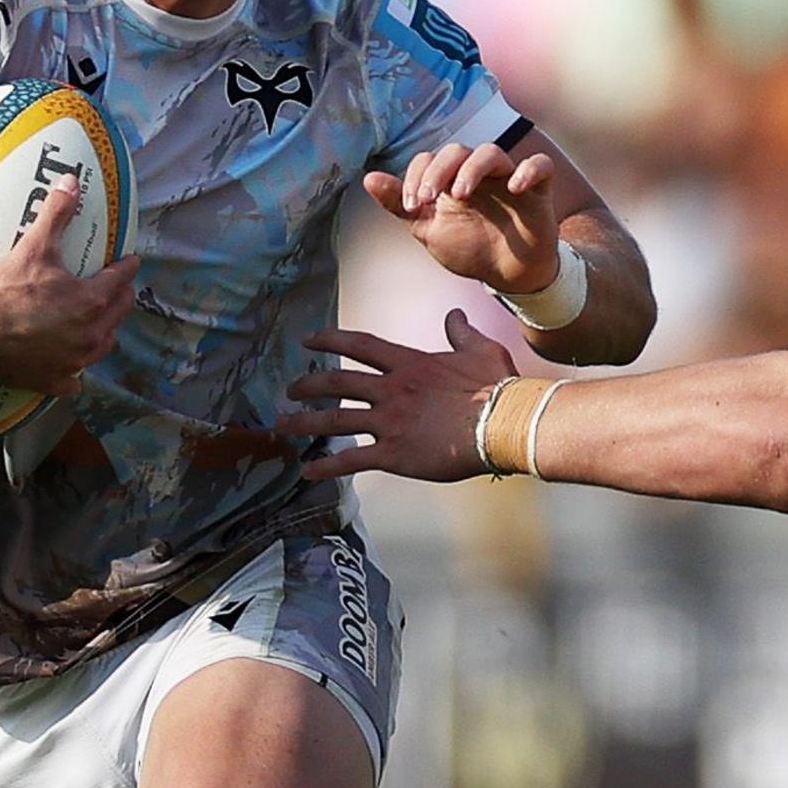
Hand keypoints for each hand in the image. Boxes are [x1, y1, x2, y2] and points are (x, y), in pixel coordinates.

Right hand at [0, 176, 134, 392]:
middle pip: (119, 313)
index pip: (120, 279)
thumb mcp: (34, 246)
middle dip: (120, 297)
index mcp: (93, 301)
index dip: (126, 266)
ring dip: (105, 331)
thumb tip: (71, 181)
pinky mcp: (55, 380)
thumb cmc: (7, 290)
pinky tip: (72, 369)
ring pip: (104, 346)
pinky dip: (74, 373)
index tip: (130, 260)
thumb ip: (56, 213)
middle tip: (117, 287)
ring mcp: (75, 361)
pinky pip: (74, 380)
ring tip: (100, 322)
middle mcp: (91, 335)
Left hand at [282, 313, 524, 479]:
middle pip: (337, 384)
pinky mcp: (394, 454)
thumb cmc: (497, 388)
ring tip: (284, 427)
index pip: (360, 346)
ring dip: (305, 423)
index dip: (330, 340)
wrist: (504, 423)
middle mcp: (391, 390)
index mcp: (408, 365)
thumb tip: (454, 316)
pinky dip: (327, 466)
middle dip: (309, 386)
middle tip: (292, 390)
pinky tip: (308, 471)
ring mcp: (389, 423)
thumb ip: (461, 333)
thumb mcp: (481, 350)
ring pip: (335, 421)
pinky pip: (352, 461)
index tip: (308, 340)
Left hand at [365, 142, 568, 296]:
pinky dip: (528, 170)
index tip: (411, 205)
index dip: (416, 175)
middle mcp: (477, 174)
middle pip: (458, 150)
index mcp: (450, 180)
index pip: (429, 159)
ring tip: (460, 194)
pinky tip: (515, 186)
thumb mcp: (429, 230)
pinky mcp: (537, 189)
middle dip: (439, 170)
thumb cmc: (470, 249)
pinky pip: (540, 166)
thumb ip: (400, 205)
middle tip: (429, 198)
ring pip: (492, 152)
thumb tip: (368, 178)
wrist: (506, 275)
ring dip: (472, 169)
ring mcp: (507, 179)